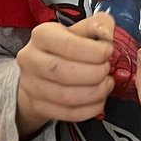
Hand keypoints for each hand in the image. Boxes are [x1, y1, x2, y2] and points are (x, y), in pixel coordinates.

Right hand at [15, 14, 114, 135]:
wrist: (38, 74)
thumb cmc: (63, 49)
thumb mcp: (77, 31)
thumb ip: (96, 26)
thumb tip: (108, 33)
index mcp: (41, 35)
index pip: (70, 45)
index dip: (96, 51)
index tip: (109, 52)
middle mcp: (31, 59)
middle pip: (65, 72)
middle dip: (96, 73)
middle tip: (108, 71)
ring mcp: (32, 85)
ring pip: (67, 96)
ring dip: (95, 93)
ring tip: (107, 85)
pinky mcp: (38, 106)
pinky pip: (68, 113)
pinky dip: (90, 110)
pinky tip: (100, 101)